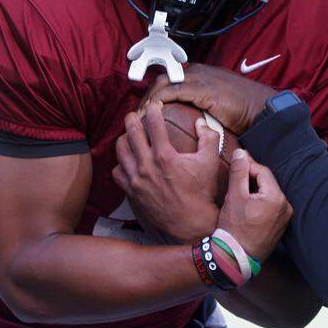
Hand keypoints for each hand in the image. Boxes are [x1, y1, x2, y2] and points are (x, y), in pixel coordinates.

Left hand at [113, 102, 221, 243]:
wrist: (190, 222)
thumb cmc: (201, 192)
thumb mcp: (210, 162)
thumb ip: (209, 137)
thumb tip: (202, 122)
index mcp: (165, 156)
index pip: (154, 123)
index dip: (154, 109)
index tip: (155, 105)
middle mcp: (147, 166)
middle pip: (131, 132)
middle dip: (133, 118)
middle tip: (136, 114)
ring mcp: (136, 179)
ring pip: (121, 150)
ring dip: (124, 137)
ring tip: (129, 134)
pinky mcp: (131, 191)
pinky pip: (117, 171)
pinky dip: (121, 163)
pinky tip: (128, 160)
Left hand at [144, 64, 277, 134]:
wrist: (260, 109)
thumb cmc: (245, 110)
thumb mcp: (220, 104)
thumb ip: (204, 104)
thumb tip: (194, 118)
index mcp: (200, 74)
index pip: (169, 78)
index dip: (155, 93)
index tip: (146, 110)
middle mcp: (196, 72)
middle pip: (161, 79)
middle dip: (147, 96)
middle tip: (139, 116)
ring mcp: (198, 78)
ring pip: (162, 83)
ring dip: (149, 99)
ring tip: (141, 118)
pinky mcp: (200, 88)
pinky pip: (171, 91)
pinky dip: (159, 101)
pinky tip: (152, 114)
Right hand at [216, 149, 291, 259]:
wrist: (235, 258)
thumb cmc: (234, 228)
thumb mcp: (234, 195)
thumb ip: (239, 172)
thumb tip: (241, 153)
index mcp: (277, 198)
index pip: (263, 172)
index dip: (248, 166)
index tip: (236, 163)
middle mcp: (286, 207)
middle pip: (268, 183)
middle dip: (252, 178)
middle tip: (236, 176)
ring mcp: (285, 219)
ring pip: (269, 195)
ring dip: (256, 190)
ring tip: (239, 191)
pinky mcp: (280, 227)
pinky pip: (271, 207)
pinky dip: (260, 202)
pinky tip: (247, 206)